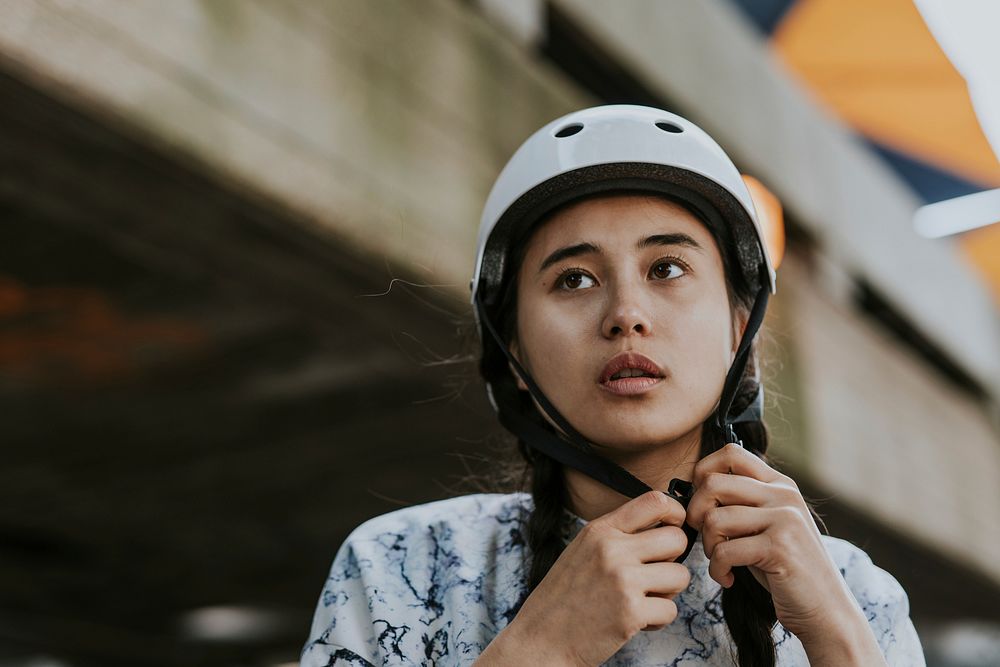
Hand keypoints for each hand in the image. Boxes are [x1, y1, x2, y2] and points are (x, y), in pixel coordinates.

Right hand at [509, 490, 691, 666]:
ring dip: (668, 592)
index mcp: (600, 530)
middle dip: (674, 560)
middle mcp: (612, 549)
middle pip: (677, 539)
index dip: (675, 514)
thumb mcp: (583, 550)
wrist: (541, 638)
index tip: (673, 529)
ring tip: (642, 600)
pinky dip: (657, 620)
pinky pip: (671, 609)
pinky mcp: (631, 612)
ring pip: (680, 576)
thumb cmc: (564, 597)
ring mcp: (622, 580)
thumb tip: (665, 529)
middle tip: (655, 575)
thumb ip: (617, 535)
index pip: (655, 501)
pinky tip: (634, 620)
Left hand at [684, 443, 859, 637]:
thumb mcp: (765, 526)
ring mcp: (784, 519)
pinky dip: (717, 570)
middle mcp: (784, 495)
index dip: (703, 473)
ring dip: (708, 546)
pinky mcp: (780, 547)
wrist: (826, 610)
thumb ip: (741, 503)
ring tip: (721, 562)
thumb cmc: (784, 569)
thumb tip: (694, 487)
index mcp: (780, 484)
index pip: (731, 452)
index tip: (705, 504)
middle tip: (708, 538)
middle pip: (713, 483)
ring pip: (714, 518)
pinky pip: (724, 551)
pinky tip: (728, 579)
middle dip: (697, 513)